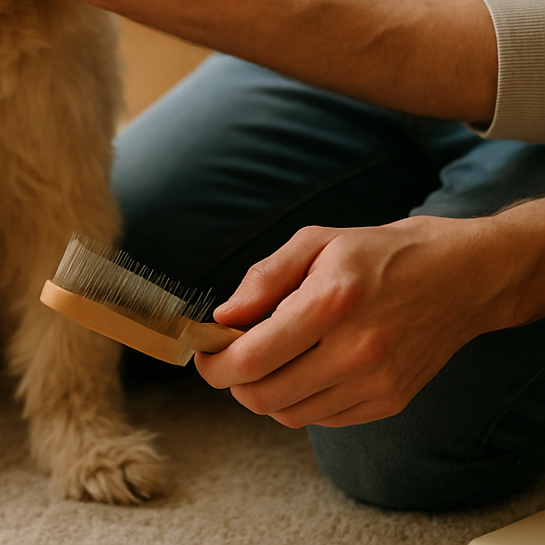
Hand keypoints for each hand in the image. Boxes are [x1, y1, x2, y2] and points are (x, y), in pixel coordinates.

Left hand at [193, 216, 513, 427]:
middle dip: (233, 380)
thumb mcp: (315, 241)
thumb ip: (263, 279)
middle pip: (264, 395)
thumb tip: (224, 316)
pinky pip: (323, 418)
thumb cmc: (379, 253)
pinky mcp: (390, 401)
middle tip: (230, 355)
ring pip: (290, 414)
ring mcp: (375, 382)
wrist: (459, 277)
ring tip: (268, 358)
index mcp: (330, 303)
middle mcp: (355, 351)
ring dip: (265, 392)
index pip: (251, 358)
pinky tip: (304, 367)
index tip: (203, 352)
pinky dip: (300, 400)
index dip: (214, 363)